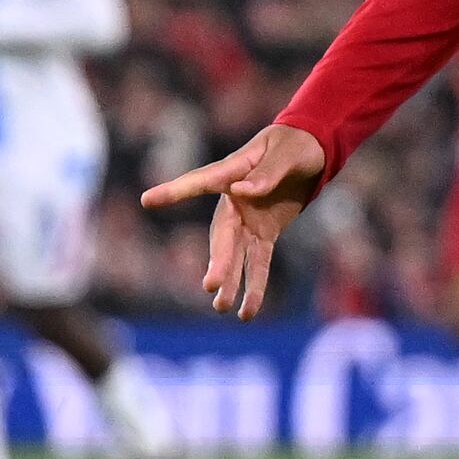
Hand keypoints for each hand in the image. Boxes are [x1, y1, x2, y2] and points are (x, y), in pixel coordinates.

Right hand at [145, 121, 328, 320]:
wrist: (313, 152)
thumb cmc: (295, 145)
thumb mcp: (288, 153)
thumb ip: (268, 172)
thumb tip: (244, 191)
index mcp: (233, 171)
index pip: (200, 181)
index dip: (174, 191)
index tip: (146, 200)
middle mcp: (234, 200)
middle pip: (222, 234)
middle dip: (218, 260)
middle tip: (212, 285)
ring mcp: (247, 220)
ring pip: (236, 255)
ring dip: (231, 281)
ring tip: (222, 308)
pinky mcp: (264, 233)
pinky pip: (258, 263)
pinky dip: (256, 287)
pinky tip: (248, 312)